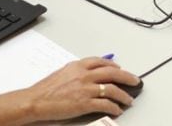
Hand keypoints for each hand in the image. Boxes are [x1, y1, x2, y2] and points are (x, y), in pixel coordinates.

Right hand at [18, 57, 139, 121]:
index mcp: (78, 66)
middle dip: (126, 76)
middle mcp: (84, 75)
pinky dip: (114, 107)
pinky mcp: (85, 103)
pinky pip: (105, 104)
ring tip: (129, 99)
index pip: (101, 61)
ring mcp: (86, 89)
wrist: (36, 100)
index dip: (113, 65)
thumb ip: (76, 72)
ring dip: (123, 94)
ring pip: (112, 89)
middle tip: (135, 80)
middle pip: (112, 73)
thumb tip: (87, 74)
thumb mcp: (62, 73)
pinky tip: (118, 110)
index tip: (120, 68)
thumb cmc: (45, 89)